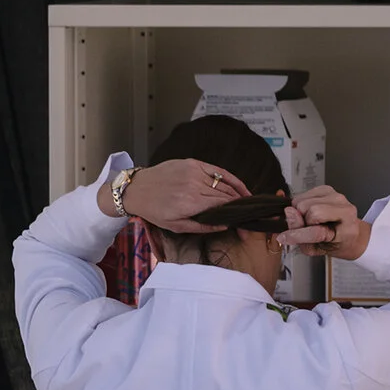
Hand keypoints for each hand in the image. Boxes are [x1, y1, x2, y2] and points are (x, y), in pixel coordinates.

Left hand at [110, 158, 248, 231]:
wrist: (138, 189)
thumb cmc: (155, 211)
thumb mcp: (176, 226)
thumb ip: (202, 227)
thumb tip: (225, 226)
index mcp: (191, 203)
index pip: (223, 206)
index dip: (237, 215)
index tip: (246, 223)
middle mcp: (195, 185)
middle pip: (227, 194)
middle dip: (241, 206)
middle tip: (251, 214)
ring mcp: (195, 172)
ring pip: (224, 183)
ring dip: (238, 192)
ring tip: (248, 201)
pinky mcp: (193, 163)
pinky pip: (218, 171)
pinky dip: (230, 178)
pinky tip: (239, 186)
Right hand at [277, 185, 369, 259]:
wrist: (347, 232)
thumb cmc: (334, 242)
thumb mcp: (316, 249)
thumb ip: (300, 236)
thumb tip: (288, 214)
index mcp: (347, 230)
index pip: (317, 231)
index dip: (297, 235)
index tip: (284, 237)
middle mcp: (345, 209)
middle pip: (309, 210)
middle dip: (302, 221)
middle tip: (308, 228)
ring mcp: (336, 196)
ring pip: (303, 201)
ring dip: (300, 213)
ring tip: (310, 221)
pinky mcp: (327, 189)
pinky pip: (302, 195)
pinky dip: (301, 205)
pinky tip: (310, 212)